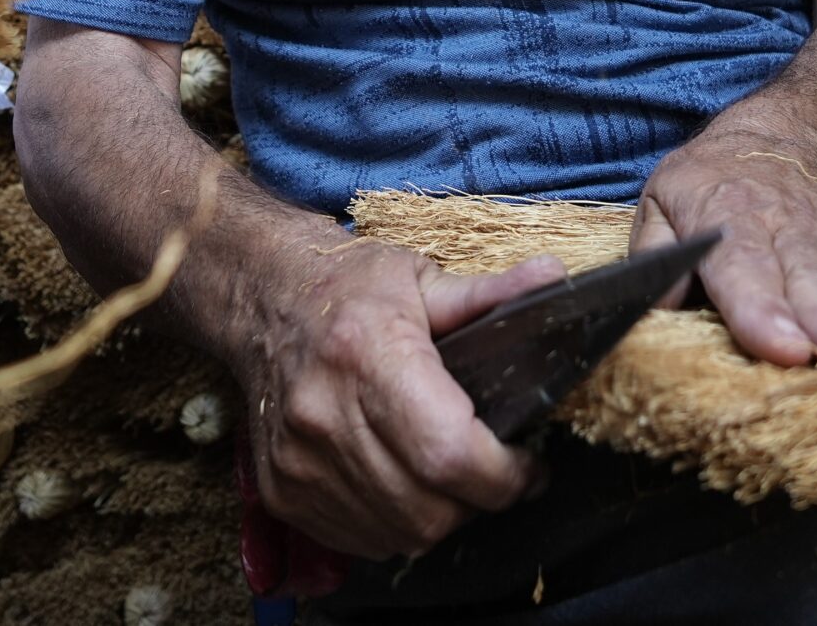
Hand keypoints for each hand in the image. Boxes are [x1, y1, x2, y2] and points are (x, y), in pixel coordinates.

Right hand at [234, 235, 566, 560]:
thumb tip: (556, 277)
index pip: (447, 452)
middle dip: (480, 500)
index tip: (529, 465)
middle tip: (499, 472)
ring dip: (441, 517)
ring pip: (398, 534)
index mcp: (367, 355)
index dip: (502, 475)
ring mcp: (298, 461)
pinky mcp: (282, 491)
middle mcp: (324, 415)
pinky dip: (397, 526)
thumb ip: (490, 292)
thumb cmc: (346, 287)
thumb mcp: (420, 277)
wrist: (261, 299)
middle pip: (428, 508)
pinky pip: (359, 540)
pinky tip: (409, 488)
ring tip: (455, 478)